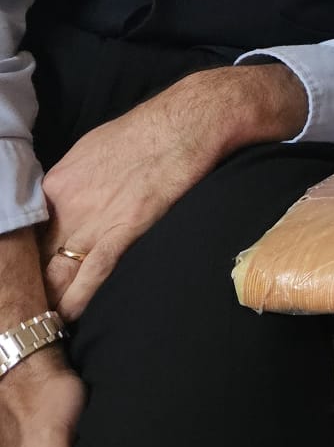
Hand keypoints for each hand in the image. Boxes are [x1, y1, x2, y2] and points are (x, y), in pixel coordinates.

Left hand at [41, 63, 308, 321]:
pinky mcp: (124, 229)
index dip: (27, 263)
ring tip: (45, 328)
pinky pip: (92, 274)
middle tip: (30, 314)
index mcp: (57, 184)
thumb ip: (76, 184)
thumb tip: (69, 204)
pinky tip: (70, 319)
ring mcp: (93, 218)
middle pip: (36, 259)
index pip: (29, 235)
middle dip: (32, 288)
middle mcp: (66, 203)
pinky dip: (77, 301)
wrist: (192, 119)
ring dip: (51, 302)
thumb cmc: (152, 130)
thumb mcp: (95, 150)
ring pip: (57, 273)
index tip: (28, 282)